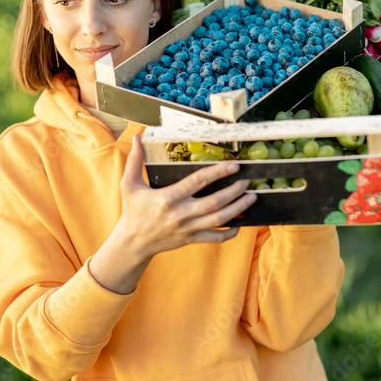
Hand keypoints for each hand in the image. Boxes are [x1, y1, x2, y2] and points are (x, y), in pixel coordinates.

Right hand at [89, 134, 255, 293]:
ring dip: (238, 208)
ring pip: (218, 219)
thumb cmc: (133, 211)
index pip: (198, 182)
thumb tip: (137, 137)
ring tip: (251, 197)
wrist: (133, 243)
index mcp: (168, 198)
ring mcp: (187, 228)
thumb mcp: (128, 184)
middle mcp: (180, 214)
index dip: (218, 173)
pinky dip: (229, 232)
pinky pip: (215, 238)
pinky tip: (239, 224)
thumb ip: (134, 161)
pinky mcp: (191, 239)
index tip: (233, 166)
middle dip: (234, 191)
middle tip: (247, 181)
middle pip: (214, 202)